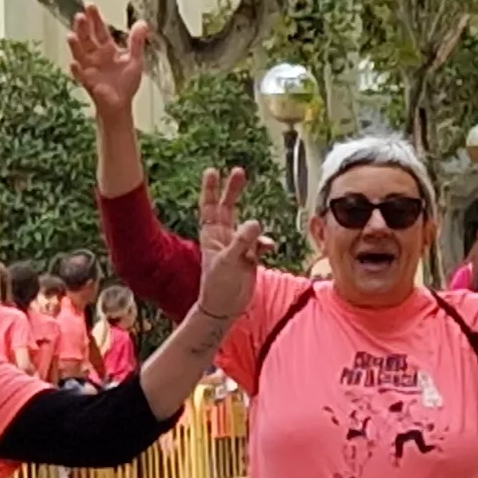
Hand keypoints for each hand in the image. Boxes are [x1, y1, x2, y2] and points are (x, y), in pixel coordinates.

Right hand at [65, 6, 153, 111]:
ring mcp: (89, 68)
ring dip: (75, 45)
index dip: (95, 18)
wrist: (120, 104)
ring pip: (80, 54)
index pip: (100, 30)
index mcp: (107, 49)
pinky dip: (77, 70)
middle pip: (87, 39)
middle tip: (81, 16)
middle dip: (83, 28)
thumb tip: (142, 23)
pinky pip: (80, 75)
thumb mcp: (135, 60)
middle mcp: (95, 56)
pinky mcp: (88, 82)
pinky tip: (74, 64)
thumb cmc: (125, 83)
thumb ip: (136, 42)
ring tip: (71, 35)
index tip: (90, 6)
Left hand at [193, 168, 273, 323]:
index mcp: (210, 235)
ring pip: (247, 225)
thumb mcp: (228, 261)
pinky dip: (266, 242)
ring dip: (254, 224)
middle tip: (239, 171)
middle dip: (232, 190)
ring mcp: (237, 246)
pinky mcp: (250, 257)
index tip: (212, 170)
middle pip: (227, 207)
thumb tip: (256, 223)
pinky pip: (261, 243)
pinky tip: (269, 247)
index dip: (210, 188)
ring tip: (257, 229)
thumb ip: (242, 242)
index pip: (208, 206)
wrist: (226, 307)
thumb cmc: (218, 285)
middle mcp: (223, 237)